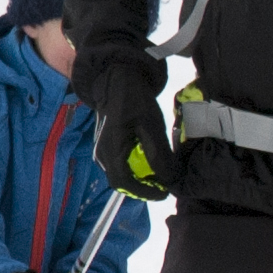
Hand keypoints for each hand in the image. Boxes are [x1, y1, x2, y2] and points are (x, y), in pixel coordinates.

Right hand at [83, 44, 174, 199]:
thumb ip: (158, 154)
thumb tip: (169, 179)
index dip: (145, 193)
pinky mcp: (108, 146)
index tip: (164, 193)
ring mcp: (103, 150)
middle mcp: (103, 154)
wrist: (117, 80)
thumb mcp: (151, 126)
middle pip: (122, 182)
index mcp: (111, 150)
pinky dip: (137, 169)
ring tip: (161, 175)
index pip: (124, 183)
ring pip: (122, 175)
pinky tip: (151, 163)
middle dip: (144, 187)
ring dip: (141, 179)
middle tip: (166, 184)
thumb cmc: (134, 100)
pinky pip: (121, 165)